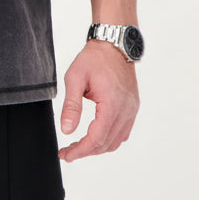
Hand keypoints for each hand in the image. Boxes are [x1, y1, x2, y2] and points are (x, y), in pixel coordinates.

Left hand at [58, 41, 139, 161]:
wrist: (114, 44)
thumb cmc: (94, 58)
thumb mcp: (75, 77)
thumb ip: (71, 105)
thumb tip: (67, 130)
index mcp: (112, 104)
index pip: (96, 139)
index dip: (80, 151)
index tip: (66, 155)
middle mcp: (126, 110)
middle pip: (106, 144)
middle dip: (86, 151)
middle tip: (68, 151)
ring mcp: (132, 109)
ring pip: (116, 141)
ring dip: (98, 147)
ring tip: (79, 146)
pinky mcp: (133, 107)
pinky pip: (122, 132)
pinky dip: (109, 139)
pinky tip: (96, 136)